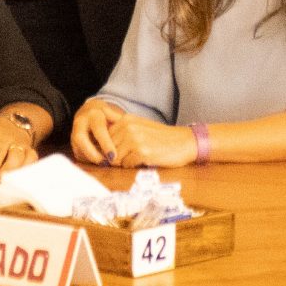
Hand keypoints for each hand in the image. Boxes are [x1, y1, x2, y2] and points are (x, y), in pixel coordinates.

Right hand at [67, 100, 124, 165]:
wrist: (89, 112)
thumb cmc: (106, 115)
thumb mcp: (114, 115)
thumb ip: (120, 124)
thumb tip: (129, 136)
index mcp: (93, 115)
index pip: (98, 130)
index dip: (105, 144)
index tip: (113, 156)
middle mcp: (80, 123)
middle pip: (81, 139)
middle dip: (93, 154)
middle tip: (106, 163)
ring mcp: (74, 134)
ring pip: (78, 149)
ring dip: (91, 159)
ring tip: (105, 164)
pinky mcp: (73, 144)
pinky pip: (79, 154)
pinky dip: (89, 160)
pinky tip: (99, 163)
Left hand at [79, 104, 195, 170]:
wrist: (185, 142)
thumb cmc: (162, 138)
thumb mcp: (140, 127)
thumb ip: (122, 131)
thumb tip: (101, 144)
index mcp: (126, 119)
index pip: (104, 137)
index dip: (110, 148)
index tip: (119, 152)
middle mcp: (128, 127)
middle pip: (108, 149)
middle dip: (116, 156)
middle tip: (131, 156)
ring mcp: (134, 139)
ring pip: (115, 158)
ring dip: (125, 162)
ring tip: (138, 157)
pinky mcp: (142, 152)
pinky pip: (126, 164)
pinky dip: (134, 165)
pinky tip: (145, 160)